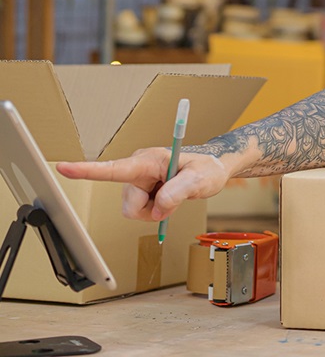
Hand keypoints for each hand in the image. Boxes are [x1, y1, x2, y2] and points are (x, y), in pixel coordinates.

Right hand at [56, 149, 229, 221]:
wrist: (211, 171)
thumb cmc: (206, 169)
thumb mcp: (199, 179)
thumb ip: (178, 191)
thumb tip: (158, 205)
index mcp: (148, 160)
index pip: (113, 168)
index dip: (86, 170)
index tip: (64, 167)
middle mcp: (137, 169)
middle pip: (130, 204)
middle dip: (150, 209)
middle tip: (174, 197)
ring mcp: (139, 182)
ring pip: (134, 211)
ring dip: (154, 211)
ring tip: (172, 196)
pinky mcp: (142, 191)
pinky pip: (141, 213)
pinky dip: (156, 212)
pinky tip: (168, 200)